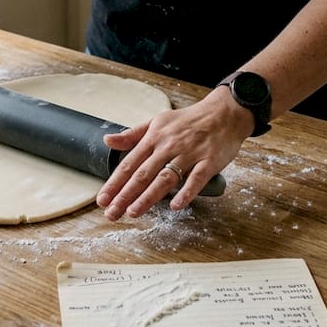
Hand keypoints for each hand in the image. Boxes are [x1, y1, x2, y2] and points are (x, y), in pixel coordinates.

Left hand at [96, 87, 252, 219]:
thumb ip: (132, 134)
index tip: (102, 199)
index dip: (114, 183)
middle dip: (125, 195)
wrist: (224, 112)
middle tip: (112, 213)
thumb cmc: (189, 120)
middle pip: (143, 174)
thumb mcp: (157, 121)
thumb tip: (107, 140)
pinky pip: (196, 179)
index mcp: (154, 138)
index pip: (129, 164)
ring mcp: (189, 154)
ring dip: (148, 196)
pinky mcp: (209, 161)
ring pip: (165, 178)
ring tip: (133, 212)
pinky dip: (186, 192)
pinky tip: (175, 206)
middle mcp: (168, 146)